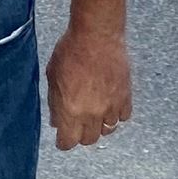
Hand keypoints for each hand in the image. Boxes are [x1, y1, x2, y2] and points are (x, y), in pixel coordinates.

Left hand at [46, 23, 131, 149]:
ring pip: (107, 131)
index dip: (63, 142)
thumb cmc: (70, 51)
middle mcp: (92, 113)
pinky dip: (116, 115)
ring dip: (99, 126)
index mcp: (70, 111)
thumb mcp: (52, 77)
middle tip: (77, 126)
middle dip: (80, 135)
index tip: (62, 139)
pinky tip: (109, 106)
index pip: (68, 142)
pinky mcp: (125, 97)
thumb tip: (56, 121)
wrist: (96, 35)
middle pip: (89, 140)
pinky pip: (123, 117)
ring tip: (94, 115)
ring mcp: (111, 106)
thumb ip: (55, 103)